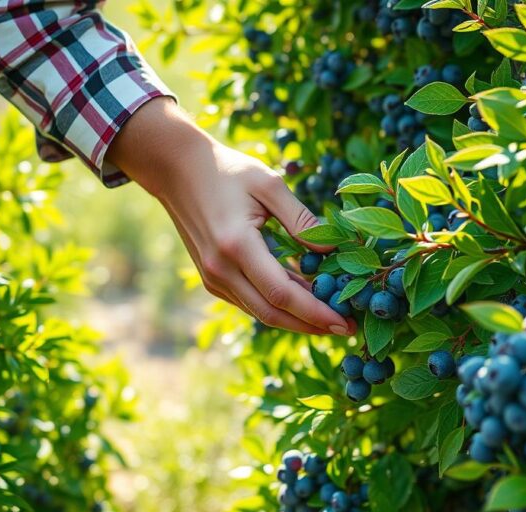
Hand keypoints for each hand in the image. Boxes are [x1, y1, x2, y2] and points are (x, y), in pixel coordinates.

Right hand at [106, 97, 354, 335]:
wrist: (178, 170)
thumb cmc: (228, 170)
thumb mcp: (269, 184)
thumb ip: (301, 219)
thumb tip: (333, 250)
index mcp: (236, 245)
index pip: (281, 293)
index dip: (315, 312)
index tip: (345, 321)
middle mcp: (220, 269)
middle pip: (272, 313)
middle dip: (311, 325)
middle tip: (347, 328)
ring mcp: (213, 277)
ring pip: (261, 312)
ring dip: (296, 320)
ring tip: (331, 317)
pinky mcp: (211, 279)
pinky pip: (250, 302)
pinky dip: (278, 306)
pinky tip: (303, 300)